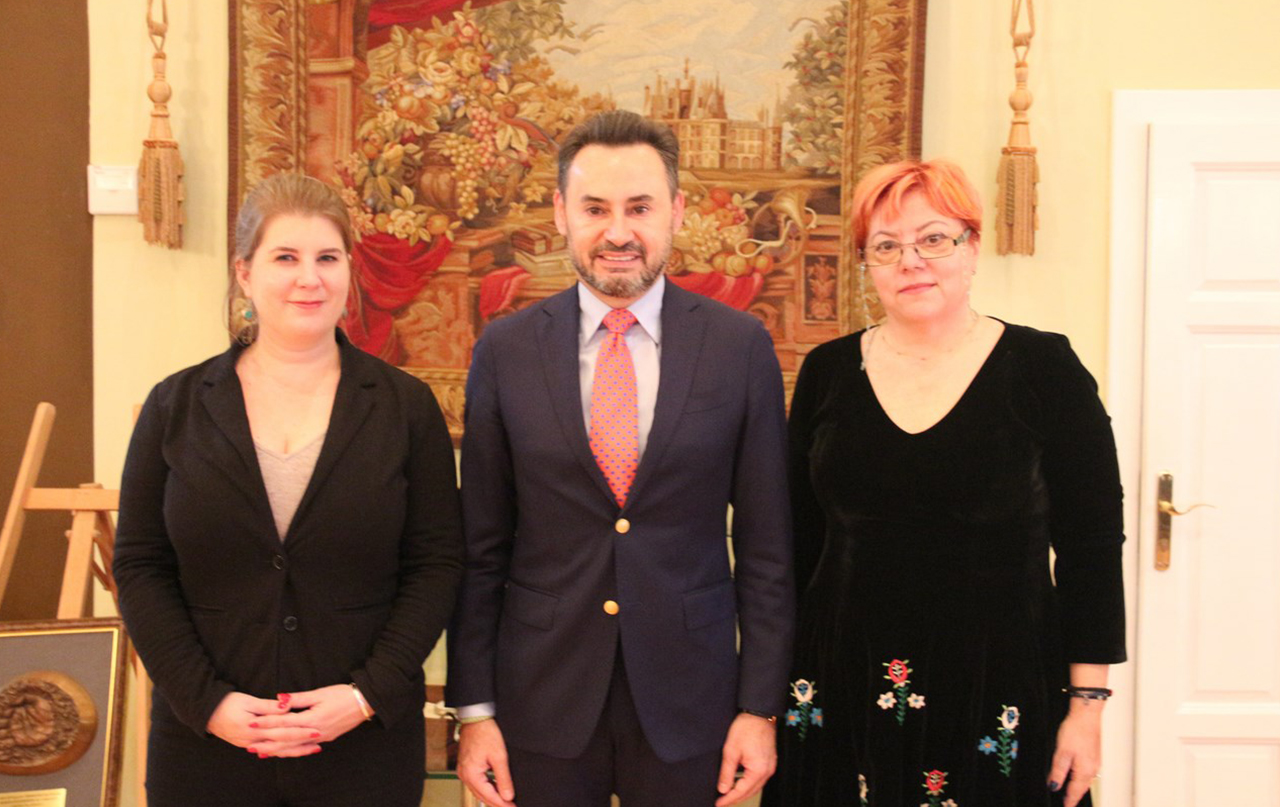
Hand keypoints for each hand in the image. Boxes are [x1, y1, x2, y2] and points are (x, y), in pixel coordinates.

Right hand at [206, 691, 319, 757]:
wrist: (206, 713)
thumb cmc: (227, 703)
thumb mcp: (248, 701)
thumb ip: (268, 706)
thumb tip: (286, 706)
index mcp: (254, 729)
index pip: (283, 732)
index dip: (300, 732)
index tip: (316, 731)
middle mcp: (252, 740)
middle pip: (281, 745)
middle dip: (301, 745)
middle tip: (318, 743)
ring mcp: (248, 744)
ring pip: (275, 750)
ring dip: (293, 751)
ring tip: (309, 750)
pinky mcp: (246, 743)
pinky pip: (267, 750)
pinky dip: (280, 751)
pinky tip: (290, 751)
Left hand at [251, 684, 368, 754]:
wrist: (365, 703)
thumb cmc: (343, 694)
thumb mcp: (320, 692)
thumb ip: (299, 698)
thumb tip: (279, 699)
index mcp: (312, 718)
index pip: (284, 722)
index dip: (266, 723)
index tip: (251, 723)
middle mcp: (315, 732)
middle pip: (286, 739)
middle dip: (267, 742)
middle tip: (249, 745)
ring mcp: (320, 738)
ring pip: (294, 747)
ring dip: (276, 750)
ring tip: (261, 753)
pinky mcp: (325, 738)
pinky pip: (304, 748)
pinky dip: (291, 751)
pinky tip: (284, 752)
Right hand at [457, 719, 515, 806]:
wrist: (476, 719)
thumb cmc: (485, 733)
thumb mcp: (499, 757)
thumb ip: (503, 778)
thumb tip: (507, 795)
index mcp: (471, 774)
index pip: (489, 796)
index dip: (502, 804)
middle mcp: (465, 775)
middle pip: (482, 796)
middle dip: (497, 803)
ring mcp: (464, 771)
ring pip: (479, 791)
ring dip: (492, 797)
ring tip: (506, 801)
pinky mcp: (467, 767)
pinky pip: (477, 783)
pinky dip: (487, 788)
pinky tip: (496, 790)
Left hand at [715, 713, 777, 806]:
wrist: (759, 713)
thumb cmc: (746, 728)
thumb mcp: (731, 750)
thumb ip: (727, 772)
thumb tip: (723, 789)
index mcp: (758, 770)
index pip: (741, 791)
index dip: (728, 799)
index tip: (718, 804)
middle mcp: (767, 771)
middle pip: (750, 792)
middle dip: (736, 798)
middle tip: (722, 802)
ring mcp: (770, 766)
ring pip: (755, 786)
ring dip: (742, 792)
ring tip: (728, 795)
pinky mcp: (769, 761)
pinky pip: (759, 778)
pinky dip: (749, 783)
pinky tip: (739, 783)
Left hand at [1048, 705, 1102, 806]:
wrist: (1087, 714)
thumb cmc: (1075, 730)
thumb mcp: (1061, 752)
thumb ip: (1058, 771)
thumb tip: (1054, 786)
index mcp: (1084, 770)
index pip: (1075, 792)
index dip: (1069, 801)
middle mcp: (1092, 769)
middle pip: (1082, 788)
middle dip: (1074, 796)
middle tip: (1066, 803)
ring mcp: (1095, 762)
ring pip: (1085, 780)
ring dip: (1077, 787)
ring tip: (1069, 793)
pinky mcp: (1094, 755)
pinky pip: (1087, 772)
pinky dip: (1080, 778)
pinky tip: (1075, 776)